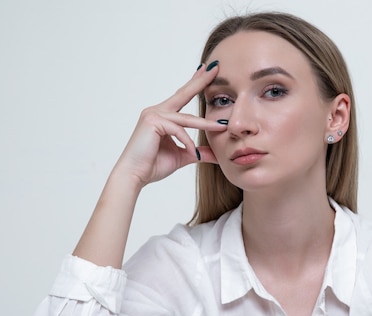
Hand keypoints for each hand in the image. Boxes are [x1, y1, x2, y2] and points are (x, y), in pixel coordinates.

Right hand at [113, 62, 226, 186]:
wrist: (135, 176)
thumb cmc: (153, 165)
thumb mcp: (184, 156)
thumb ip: (199, 152)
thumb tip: (216, 154)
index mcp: (163, 116)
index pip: (183, 97)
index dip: (196, 84)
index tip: (208, 72)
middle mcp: (157, 111)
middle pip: (183, 93)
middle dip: (200, 81)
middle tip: (215, 67)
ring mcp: (153, 115)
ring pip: (186, 119)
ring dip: (205, 124)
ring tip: (221, 127)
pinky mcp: (152, 123)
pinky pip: (178, 130)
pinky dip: (187, 142)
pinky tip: (192, 153)